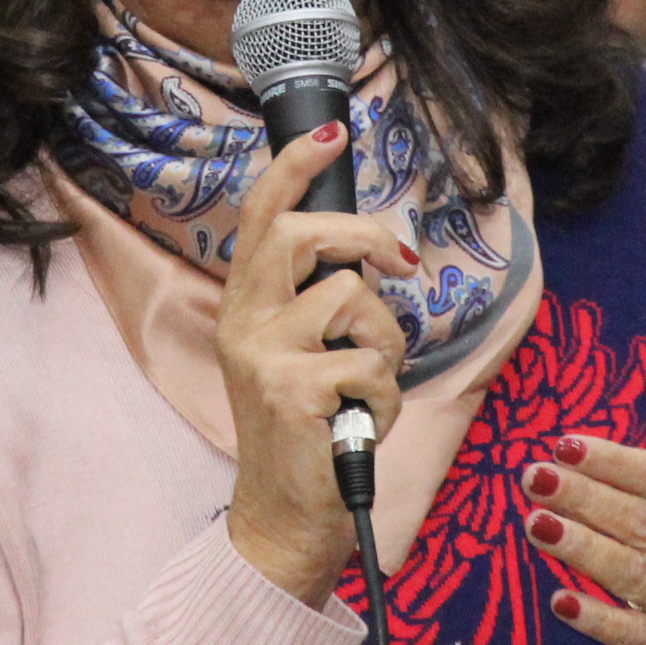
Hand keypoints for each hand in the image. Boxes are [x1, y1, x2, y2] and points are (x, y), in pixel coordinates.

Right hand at [218, 122, 416, 608]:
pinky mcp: (294, 392)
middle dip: (367, 239)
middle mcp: (245, 320)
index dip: (296, 166)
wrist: (287, 514)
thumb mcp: (303, 350)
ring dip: (386, 344)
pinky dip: (384, 398)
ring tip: (366, 385)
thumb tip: (377, 250)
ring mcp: (264, 355)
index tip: (332, 130)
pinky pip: (371, 364)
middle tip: (401, 266)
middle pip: (307, 235)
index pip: (263, 215)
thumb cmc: (309, 427)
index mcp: (246, 303)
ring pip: (355, 300)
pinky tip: (360, 423)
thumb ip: (323, 298)